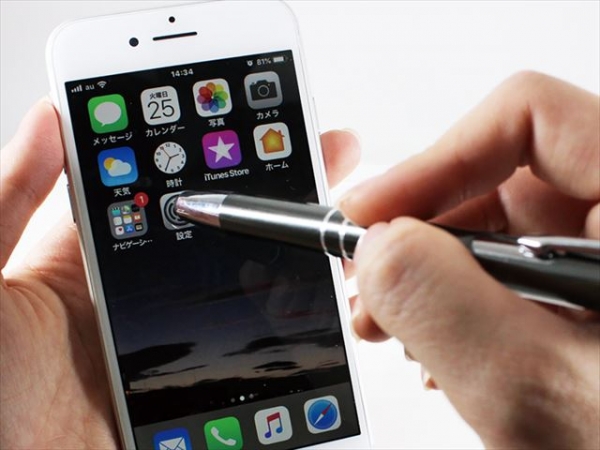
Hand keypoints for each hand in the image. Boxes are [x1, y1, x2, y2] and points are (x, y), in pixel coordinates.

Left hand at [0, 99, 359, 447]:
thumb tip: (51, 116)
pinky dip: (293, 343)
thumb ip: (9, 196)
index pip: (166, 190)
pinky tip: (328, 320)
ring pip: (248, 296)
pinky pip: (253, 364)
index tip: (262, 119)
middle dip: (278, 197)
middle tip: (329, 162)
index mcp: (88, 263)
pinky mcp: (189, 400)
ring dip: (296, 268)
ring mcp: (169, 350)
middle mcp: (137, 300)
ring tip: (341, 238)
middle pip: (222, 237)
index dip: (218, 153)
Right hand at [339, 72, 599, 448]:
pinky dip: (458, 296)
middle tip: (368, 276)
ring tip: (392, 321)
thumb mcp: (531, 388)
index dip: (438, 157)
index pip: (530, 119)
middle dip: (417, 230)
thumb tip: (376, 245)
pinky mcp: (587, 287)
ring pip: (494, 227)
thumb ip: (441, 306)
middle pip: (499, 178)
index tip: (374, 211)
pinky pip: (506, 265)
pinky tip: (437, 340)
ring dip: (430, 271)